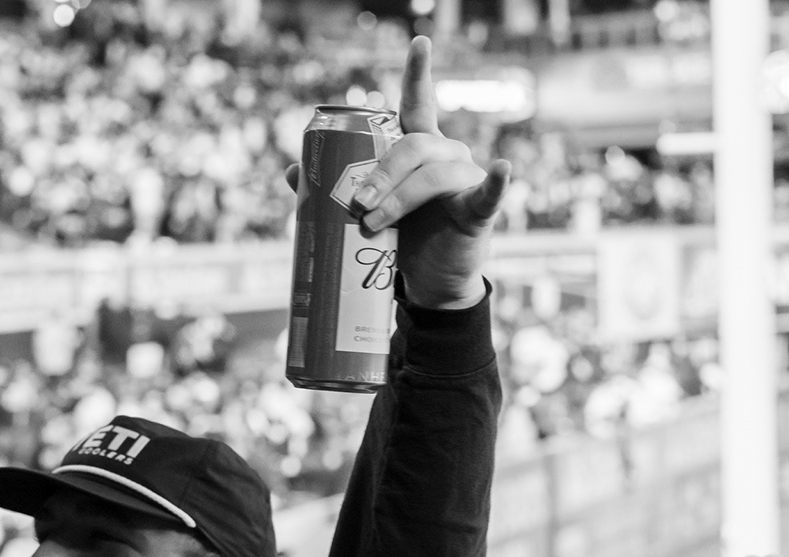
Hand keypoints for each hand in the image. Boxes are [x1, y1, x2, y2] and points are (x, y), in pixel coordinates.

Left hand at [341, 37, 508, 310]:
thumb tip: (288, 172)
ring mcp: (465, 179)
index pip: (418, 102)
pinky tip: (500, 168)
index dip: (418, 72)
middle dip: (380, 174)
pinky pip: (488, 193)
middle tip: (357, 205)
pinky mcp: (479, 210)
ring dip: (400, 196)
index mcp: (419, 147)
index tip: (419, 41)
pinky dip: (495, 182)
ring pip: (434, 172)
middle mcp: (446, 154)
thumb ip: (333, 189)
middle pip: (414, 146)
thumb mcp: (368, 210)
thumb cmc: (403, 238)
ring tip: (373, 224)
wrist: (431, 282)